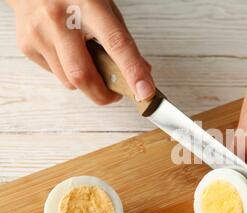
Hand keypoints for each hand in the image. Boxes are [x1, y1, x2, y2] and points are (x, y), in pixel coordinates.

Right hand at [8, 0, 154, 103]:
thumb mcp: (104, 7)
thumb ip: (122, 39)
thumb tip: (142, 73)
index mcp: (87, 4)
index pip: (116, 44)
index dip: (132, 71)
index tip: (145, 91)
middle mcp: (58, 18)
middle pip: (82, 74)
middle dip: (103, 94)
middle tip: (116, 95)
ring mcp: (38, 33)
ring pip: (69, 81)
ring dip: (86, 82)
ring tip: (89, 61)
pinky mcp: (27, 46)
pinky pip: (56, 74)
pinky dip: (68, 72)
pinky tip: (68, 52)